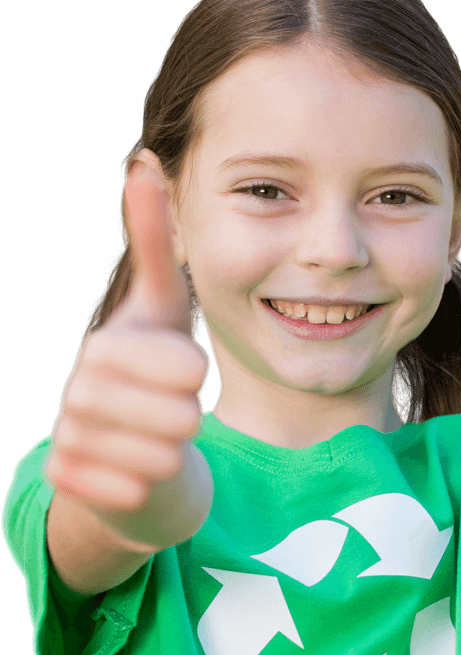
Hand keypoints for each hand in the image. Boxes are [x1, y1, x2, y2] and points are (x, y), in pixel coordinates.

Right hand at [44, 161, 210, 527]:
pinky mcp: (73, 482)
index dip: (193, 373)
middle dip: (190, 419)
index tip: (187, 374)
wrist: (138, 448)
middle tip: (180, 415)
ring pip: (156, 458)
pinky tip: (142, 476)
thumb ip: (155, 244)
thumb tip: (142, 162)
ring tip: (164, 442)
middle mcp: (79, 392)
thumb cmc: (158, 373)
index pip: (177, 363)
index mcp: (105, 347)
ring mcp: (72, 438)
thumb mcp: (163, 310)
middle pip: (174, 415)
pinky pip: (123, 492)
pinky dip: (143, 488)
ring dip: (173, 454)